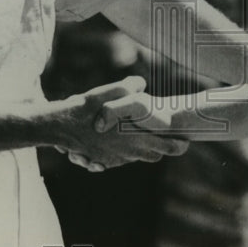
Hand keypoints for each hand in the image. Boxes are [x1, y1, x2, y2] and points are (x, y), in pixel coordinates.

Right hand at [56, 76, 188, 170]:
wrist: (61, 126)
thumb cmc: (89, 109)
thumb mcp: (113, 90)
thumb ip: (132, 87)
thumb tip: (142, 84)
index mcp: (137, 139)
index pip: (168, 147)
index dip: (179, 145)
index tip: (186, 141)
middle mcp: (129, 153)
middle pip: (155, 155)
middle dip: (162, 147)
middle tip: (166, 136)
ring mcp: (116, 159)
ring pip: (138, 158)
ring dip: (143, 148)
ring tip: (141, 133)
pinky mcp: (104, 161)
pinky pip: (122, 159)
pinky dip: (125, 150)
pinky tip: (120, 137)